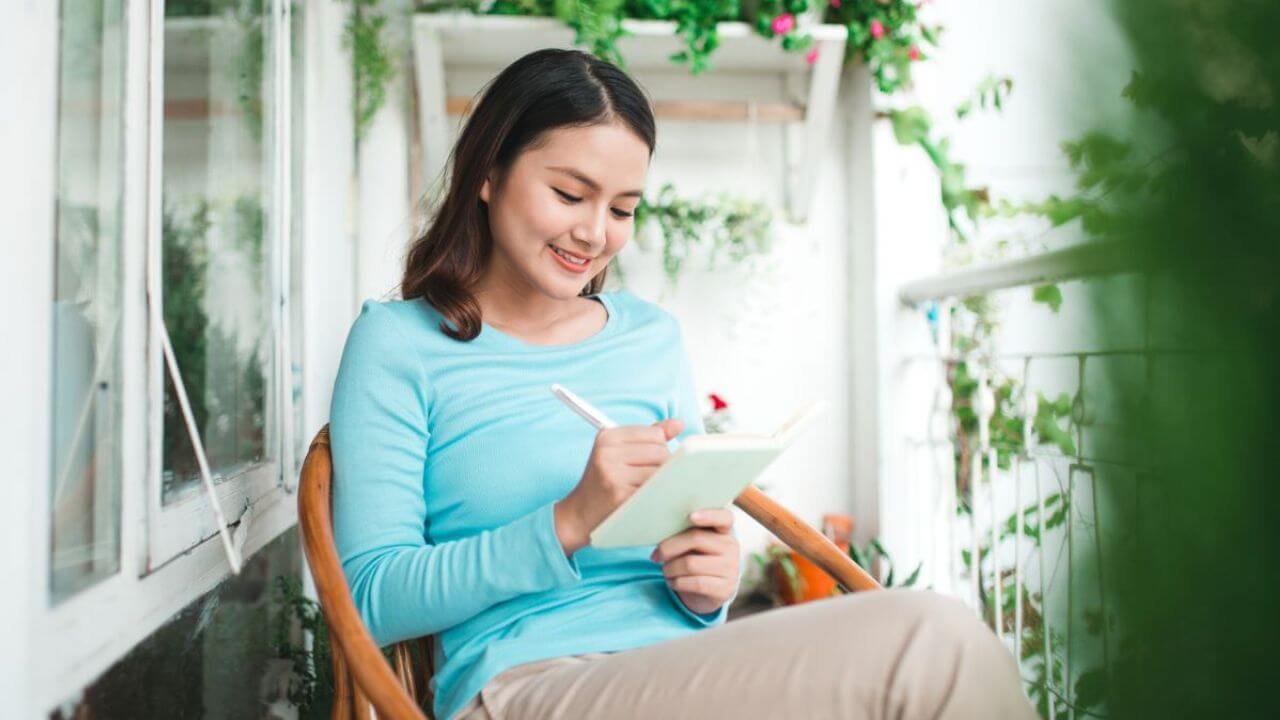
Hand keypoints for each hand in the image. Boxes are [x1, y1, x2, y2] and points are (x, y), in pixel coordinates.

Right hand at [554, 418, 684, 555]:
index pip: (655, 434)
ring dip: (662, 482)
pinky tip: (650, 499)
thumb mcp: (620, 452)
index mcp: (607, 437)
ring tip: (650, 489)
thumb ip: (650, 436)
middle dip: (664, 466)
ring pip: (660, 472)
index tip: (651, 461)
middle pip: (660, 452)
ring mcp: (613, 475)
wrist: (580, 513)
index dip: (660, 448)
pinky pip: (654, 490)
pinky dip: (658, 494)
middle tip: (651, 478)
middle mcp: (607, 453)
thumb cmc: (605, 481)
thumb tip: (679, 424)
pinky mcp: (620, 496)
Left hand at [651, 508, 739, 615]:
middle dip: (668, 547)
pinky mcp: (724, 589)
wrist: (707, 592)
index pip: (724, 517)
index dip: (709, 515)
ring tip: (665, 571)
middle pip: (695, 539)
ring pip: (690, 564)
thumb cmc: (696, 560)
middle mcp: (731, 547)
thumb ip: (685, 534)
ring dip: (670, 568)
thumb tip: (661, 534)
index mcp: (724, 530)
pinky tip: (673, 582)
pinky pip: (695, 583)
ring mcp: (730, 568)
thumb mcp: (693, 544)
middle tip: (656, 556)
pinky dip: (677, 583)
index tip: (691, 516)